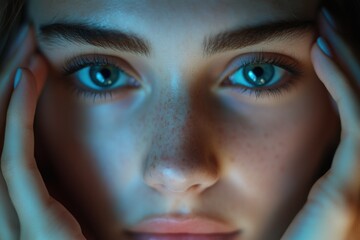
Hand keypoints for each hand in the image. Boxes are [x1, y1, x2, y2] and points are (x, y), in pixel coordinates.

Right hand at [0, 25, 84, 239]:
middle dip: (6, 81)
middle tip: (23, 41)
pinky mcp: (27, 220)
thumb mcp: (65, 209)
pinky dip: (16, 115)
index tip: (27, 63)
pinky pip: (14, 157)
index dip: (11, 96)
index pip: (3, 135)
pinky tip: (24, 77)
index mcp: (14, 199)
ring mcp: (5, 215)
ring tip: (24, 47)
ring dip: (10, 86)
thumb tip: (49, 152)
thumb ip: (53, 186)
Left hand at [281, 9, 359, 239]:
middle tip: (329, 17)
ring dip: (348, 56)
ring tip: (325, 24)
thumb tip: (316, 121)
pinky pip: (355, 118)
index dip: (351, 67)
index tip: (327, 38)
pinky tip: (321, 53)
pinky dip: (341, 82)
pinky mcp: (351, 187)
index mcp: (356, 166)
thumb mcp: (308, 183)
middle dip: (354, 51)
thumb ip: (319, 155)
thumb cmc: (294, 231)